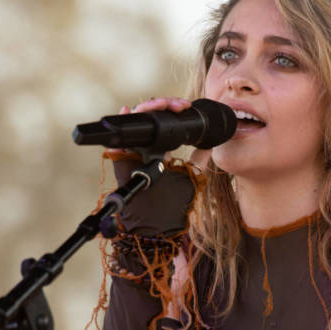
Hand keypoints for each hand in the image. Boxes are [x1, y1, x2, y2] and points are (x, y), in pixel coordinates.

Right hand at [107, 97, 197, 237]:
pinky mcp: (122, 160)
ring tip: (160, 104)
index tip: (186, 107)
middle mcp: (146, 147)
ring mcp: (133, 152)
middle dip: (163, 104)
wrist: (156, 225)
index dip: (172, 109)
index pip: (163, 120)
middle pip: (149, 116)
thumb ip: (198, 159)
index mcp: (160, 148)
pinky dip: (123, 123)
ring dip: (146, 109)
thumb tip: (211, 143)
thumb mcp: (190, 176)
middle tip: (178, 105)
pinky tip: (128, 110)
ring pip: (136, 123)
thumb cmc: (173, 205)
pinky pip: (119, 139)